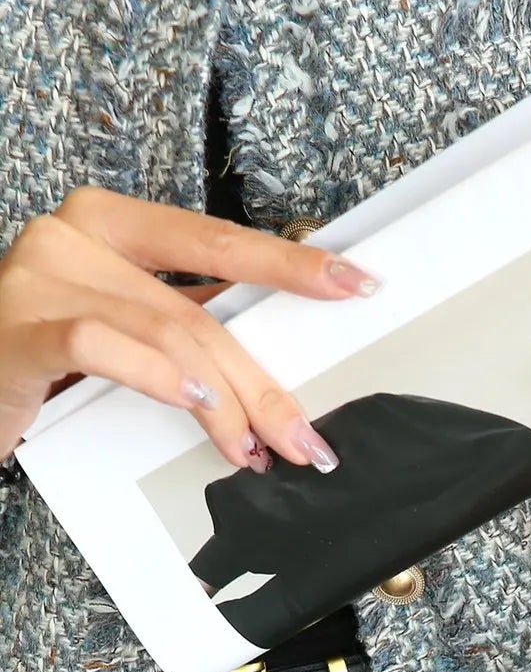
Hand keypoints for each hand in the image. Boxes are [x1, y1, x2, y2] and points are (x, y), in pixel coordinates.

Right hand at [0, 187, 381, 470]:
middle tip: (305, 437)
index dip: (289, 263)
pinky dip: (157, 377)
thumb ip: (184, 320)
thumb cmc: (45, 350)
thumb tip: (275, 351)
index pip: (216, 238)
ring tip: (255, 449)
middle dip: (262, 381)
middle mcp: (75, 234)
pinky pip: (100, 346)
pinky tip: (197, 405)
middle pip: (198, 311)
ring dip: (225, 403)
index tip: (355, 283)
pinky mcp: (18, 330)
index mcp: (111, 222)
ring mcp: (42, 276)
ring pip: (165, 334)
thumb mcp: (122, 322)